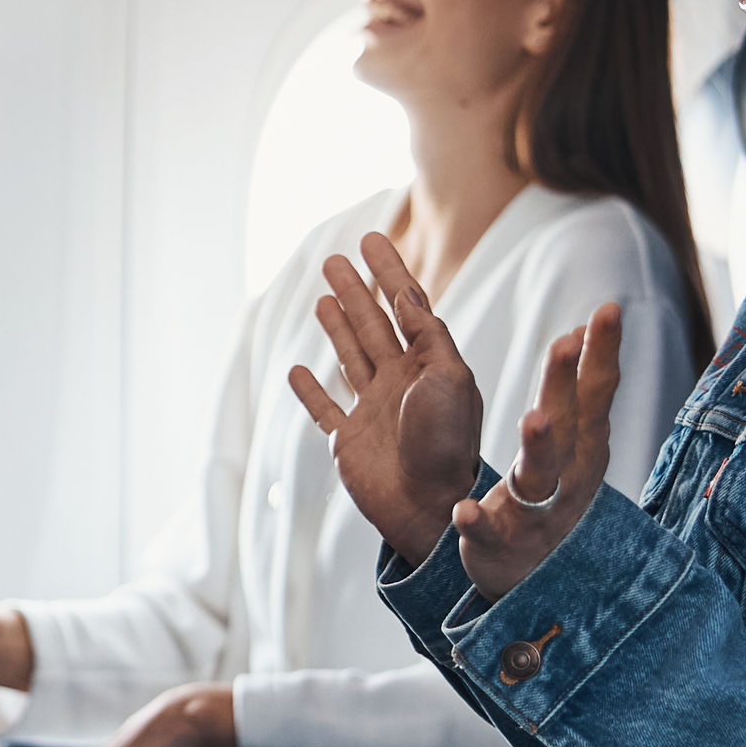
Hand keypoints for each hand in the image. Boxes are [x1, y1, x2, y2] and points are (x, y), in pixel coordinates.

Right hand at [285, 231, 484, 563]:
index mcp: (428, 364)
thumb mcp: (449, 379)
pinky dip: (308, 390)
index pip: (406, 305)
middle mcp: (400, 383)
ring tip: (322, 298)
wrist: (429, 508)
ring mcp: (372, 410)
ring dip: (336, 327)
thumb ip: (428, 335)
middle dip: (355, 290)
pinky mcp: (348, 440)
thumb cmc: (447, 446)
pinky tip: (296, 370)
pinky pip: (324, 409)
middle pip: (372, 325)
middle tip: (334, 259)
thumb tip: (408, 293)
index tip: (371, 239)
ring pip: (349, 357)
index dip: (388, 271)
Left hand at [457, 304, 621, 599]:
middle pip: (570, 423)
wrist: (538, 577)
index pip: (595, 391)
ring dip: (540, 448)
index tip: (607, 309)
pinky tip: (464, 510)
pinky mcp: (502, 542)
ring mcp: (536, 510)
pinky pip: (490, 530)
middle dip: (567, 383)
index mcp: (582, 445)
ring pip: (540, 475)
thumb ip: (575, 391)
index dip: (603, 351)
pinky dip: (478, 522)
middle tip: (565, 343)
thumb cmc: (555, 494)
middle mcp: (567, 474)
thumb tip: (579, 329)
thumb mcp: (572, 443)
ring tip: (533, 419)